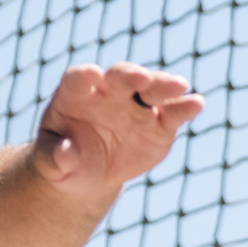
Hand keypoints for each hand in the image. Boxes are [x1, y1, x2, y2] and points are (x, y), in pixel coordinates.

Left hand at [31, 63, 204, 195]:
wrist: (90, 172)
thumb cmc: (63, 159)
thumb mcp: (50, 163)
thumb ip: (52, 157)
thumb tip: (64, 153)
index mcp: (75, 94)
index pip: (77, 79)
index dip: (83, 76)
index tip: (90, 74)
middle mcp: (109, 92)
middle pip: (120, 77)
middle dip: (131, 75)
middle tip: (141, 77)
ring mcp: (136, 105)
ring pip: (151, 88)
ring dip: (164, 84)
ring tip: (179, 85)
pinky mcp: (159, 123)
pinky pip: (173, 112)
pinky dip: (185, 107)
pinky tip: (196, 104)